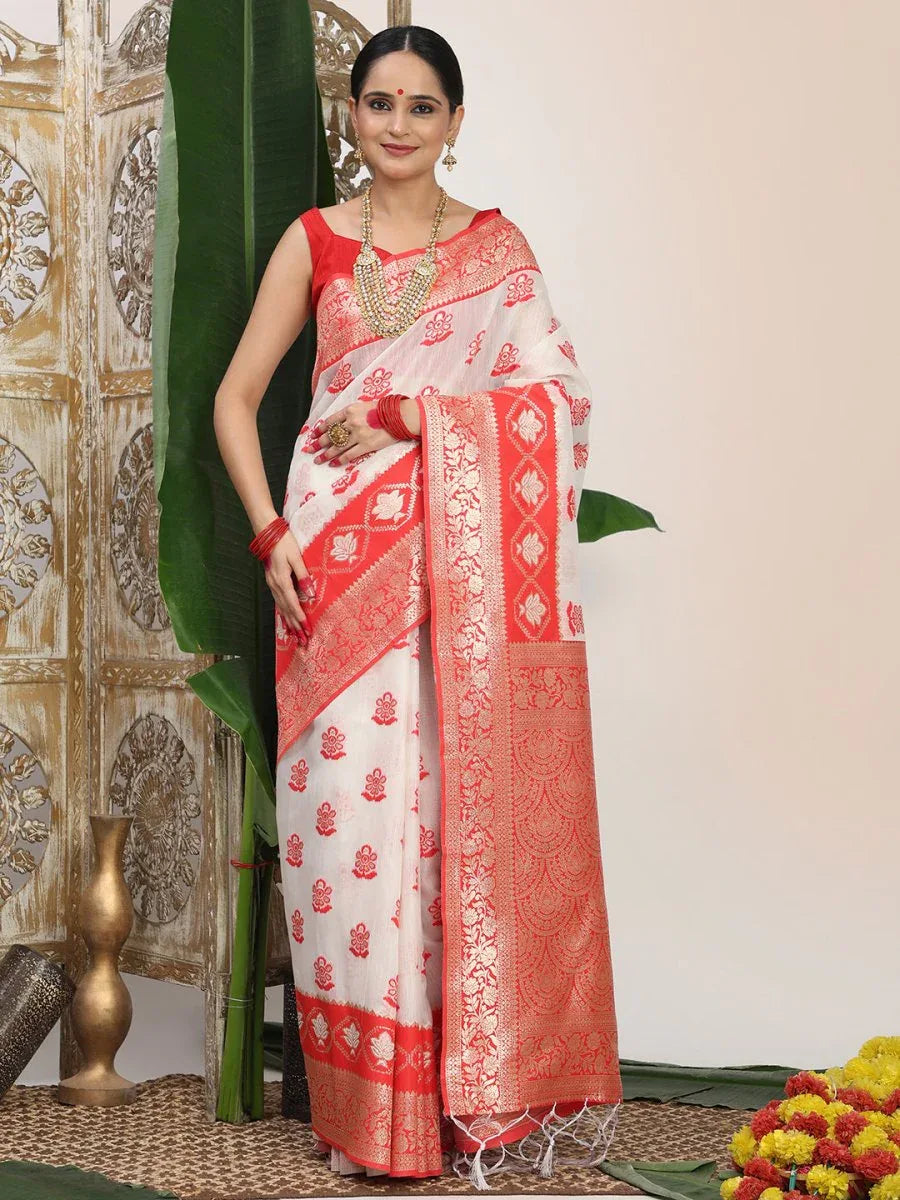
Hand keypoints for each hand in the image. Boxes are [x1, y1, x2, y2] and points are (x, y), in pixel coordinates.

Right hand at [263, 528, 314, 644]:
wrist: (267, 533)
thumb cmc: (284, 542)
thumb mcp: (296, 557)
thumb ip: (304, 576)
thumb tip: (311, 594)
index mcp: (282, 580)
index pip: (293, 603)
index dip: (300, 618)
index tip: (307, 629)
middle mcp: (275, 585)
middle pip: (286, 610)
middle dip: (295, 626)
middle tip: (303, 641)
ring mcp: (272, 584)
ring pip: (281, 608)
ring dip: (289, 623)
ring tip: (296, 636)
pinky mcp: (272, 582)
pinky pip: (278, 602)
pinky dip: (283, 614)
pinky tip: (286, 621)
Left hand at [304, 396, 419, 466]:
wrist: (400, 416)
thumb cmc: (385, 409)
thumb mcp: (365, 405)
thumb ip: (352, 413)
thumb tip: (342, 422)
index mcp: (350, 410)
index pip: (330, 421)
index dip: (320, 428)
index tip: (313, 434)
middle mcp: (351, 422)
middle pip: (330, 435)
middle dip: (318, 443)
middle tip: (309, 449)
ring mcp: (358, 435)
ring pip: (337, 447)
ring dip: (325, 454)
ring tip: (317, 460)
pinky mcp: (366, 445)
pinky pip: (349, 454)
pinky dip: (340, 459)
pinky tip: (333, 463)